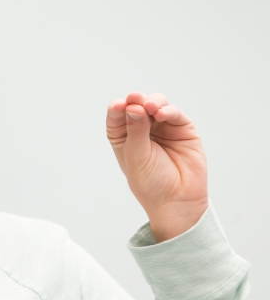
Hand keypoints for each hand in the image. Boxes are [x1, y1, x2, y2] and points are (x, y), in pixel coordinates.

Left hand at [106, 91, 207, 241]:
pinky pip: (174, 114)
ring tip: (149, 107)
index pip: (117, 117)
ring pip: (156, 105)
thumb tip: (134, 107)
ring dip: (152, 102)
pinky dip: (168, 111)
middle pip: (137, 106)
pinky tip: (161, 114)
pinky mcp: (182, 128)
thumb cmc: (151, 183)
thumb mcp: (137, 157)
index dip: (117, 109)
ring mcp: (163, 127)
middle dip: (136, 101)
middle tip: (134, 99)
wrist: (176, 200)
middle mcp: (142, 129)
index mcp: (124, 136)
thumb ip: (136, 132)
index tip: (118, 105)